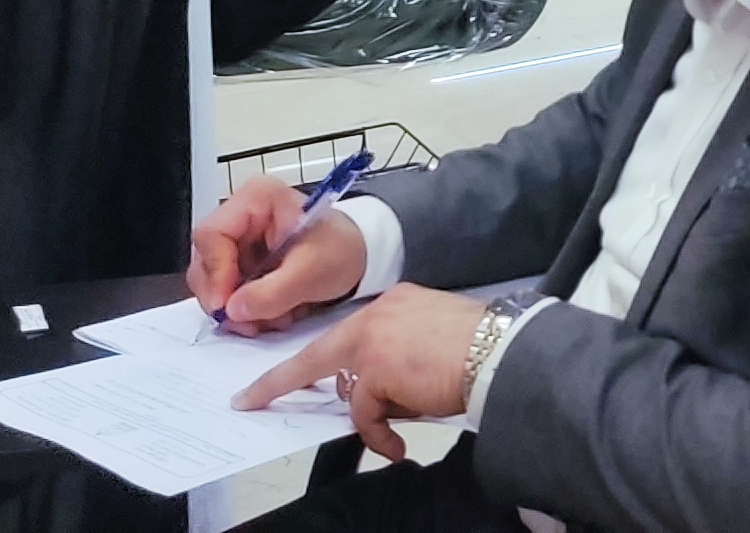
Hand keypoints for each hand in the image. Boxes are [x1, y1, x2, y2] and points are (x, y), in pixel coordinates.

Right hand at [186, 178, 365, 328]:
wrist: (361, 257)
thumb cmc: (342, 248)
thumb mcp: (312, 271)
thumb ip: (272, 292)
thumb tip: (232, 310)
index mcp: (258, 198)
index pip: (211, 235)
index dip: (214, 273)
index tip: (226, 305)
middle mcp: (242, 215)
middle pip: (205, 261)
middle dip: (225, 297)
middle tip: (248, 321)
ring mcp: (240, 240)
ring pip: (213, 282)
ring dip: (238, 308)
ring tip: (272, 317)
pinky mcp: (243, 263)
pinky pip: (227, 293)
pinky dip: (246, 310)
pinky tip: (273, 314)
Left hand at [231, 284, 486, 461]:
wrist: (499, 350)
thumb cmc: (478, 349)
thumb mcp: (430, 344)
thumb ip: (396, 358)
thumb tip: (372, 396)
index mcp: (394, 303)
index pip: (344, 333)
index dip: (311, 357)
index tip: (275, 374)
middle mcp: (378, 314)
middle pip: (319, 355)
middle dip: (280, 381)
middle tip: (249, 399)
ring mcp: (373, 340)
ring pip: (349, 389)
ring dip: (371, 414)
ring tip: (400, 428)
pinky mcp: (375, 370)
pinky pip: (364, 414)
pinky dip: (378, 433)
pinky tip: (397, 445)